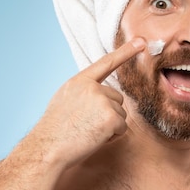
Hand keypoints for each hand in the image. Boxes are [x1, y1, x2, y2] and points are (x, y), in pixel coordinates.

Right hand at [39, 37, 145, 168]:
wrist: (47, 148)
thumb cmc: (55, 131)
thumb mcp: (65, 100)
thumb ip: (84, 92)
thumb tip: (101, 94)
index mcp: (80, 81)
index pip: (106, 63)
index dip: (125, 51)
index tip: (141, 41)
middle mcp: (92, 87)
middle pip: (116, 98)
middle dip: (108, 113)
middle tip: (85, 125)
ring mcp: (102, 101)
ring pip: (120, 113)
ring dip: (109, 126)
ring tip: (87, 131)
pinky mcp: (111, 117)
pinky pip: (122, 127)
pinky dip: (112, 136)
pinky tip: (94, 138)